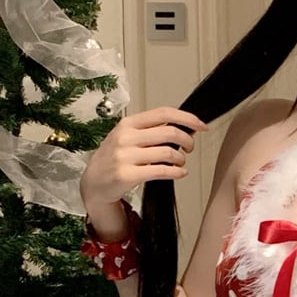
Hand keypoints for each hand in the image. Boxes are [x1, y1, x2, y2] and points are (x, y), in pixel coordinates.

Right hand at [79, 106, 207, 209]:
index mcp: (128, 123)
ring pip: (168, 152)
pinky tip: (180, 172)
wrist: (94, 182)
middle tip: (190, 148)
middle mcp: (126, 137)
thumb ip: (151, 131)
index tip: (201, 126)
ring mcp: (125, 156)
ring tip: (180, 162)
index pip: (164, 113)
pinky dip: (177, 172)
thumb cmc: (115, 158)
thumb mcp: (128, 137)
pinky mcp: (127, 175)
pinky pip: (162, 171)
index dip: (187, 118)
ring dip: (181, 159)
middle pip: (170, 132)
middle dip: (187, 140)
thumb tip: (184, 127)